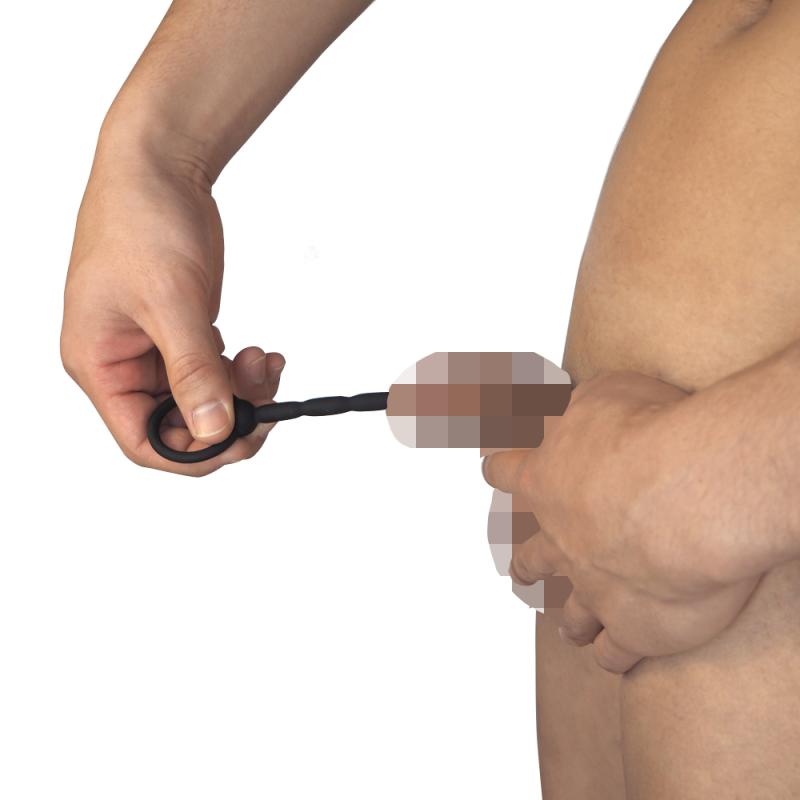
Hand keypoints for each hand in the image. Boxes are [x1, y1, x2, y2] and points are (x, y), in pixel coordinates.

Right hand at [61, 141, 283, 474]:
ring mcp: (153, 351)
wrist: (158, 168)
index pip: (142, 440)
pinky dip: (241, 372)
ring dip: (242, 393)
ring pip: (202, 401)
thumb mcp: (171, 301)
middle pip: (178, 426)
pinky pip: (213, 373)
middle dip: (228, 418)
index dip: (192, 450)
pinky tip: (260, 354)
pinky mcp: (180, 334)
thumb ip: (193, 370)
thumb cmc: (141, 221)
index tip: (239, 436)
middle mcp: (123, 366)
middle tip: (268, 400)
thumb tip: (215, 429)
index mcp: (100, 365)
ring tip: (265, 361)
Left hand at [483, 370, 763, 672]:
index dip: (498, 468)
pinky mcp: (632, 628)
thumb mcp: (605, 393)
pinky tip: (612, 658)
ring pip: (569, 612)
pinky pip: (613, 653)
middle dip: (524, 562)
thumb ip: (582, 405)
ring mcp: (592, 588)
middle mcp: (561, 539)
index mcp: (546, 480)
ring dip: (567, 620)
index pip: (507, 470)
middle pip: (530, 556)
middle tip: (518, 568)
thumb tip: (572, 404)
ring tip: (567, 628)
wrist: (686, 498)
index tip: (489, 468)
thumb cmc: (648, 436)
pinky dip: (611, 656)